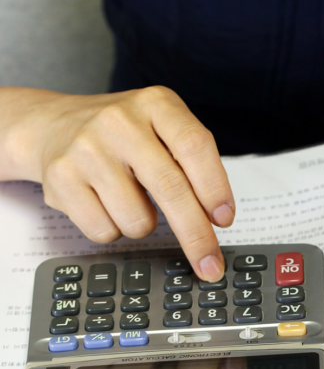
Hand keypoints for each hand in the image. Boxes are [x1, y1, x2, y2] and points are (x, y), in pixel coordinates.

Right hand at [0, 86, 233, 280]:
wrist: (53, 124)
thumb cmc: (123, 135)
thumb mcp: (162, 128)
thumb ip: (192, 164)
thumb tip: (215, 218)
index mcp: (156, 104)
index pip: (195, 146)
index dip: (215, 188)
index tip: (225, 219)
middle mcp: (120, 121)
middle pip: (171, 188)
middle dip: (196, 235)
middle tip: (209, 263)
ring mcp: (87, 149)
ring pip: (138, 220)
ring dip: (145, 225)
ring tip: (131, 199)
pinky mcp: (61, 179)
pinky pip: (105, 231)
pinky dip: (114, 229)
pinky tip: (105, 204)